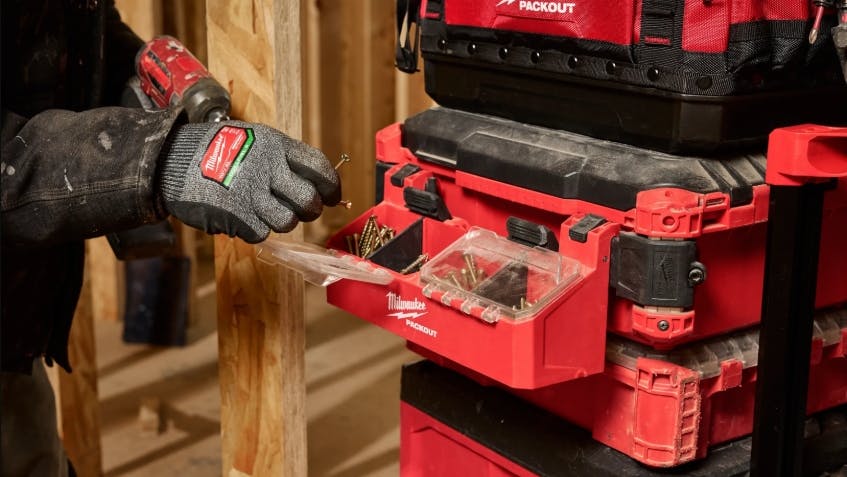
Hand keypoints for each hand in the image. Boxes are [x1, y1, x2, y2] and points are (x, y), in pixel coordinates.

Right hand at [158, 121, 340, 242]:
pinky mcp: (236, 215)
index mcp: (275, 144)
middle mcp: (267, 167)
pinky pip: (262, 232)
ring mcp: (251, 192)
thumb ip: (284, 159)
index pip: (320, 168)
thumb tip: (318, 184)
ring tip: (266, 211)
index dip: (332, 187)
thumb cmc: (216, 151)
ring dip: (281, 221)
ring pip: (288, 221)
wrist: (169, 160)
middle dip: (310, 210)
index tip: (332, 197)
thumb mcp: (254, 140)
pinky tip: (243, 214)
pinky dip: (255, 228)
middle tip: (302, 210)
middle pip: (309, 200)